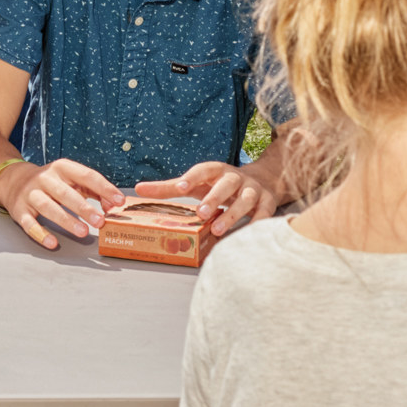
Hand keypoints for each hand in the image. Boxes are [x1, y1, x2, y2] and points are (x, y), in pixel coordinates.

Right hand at [0, 158, 128, 247]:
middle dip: (84, 208)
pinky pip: (29, 223)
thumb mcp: (71, 179)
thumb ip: (94, 190)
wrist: (14, 180)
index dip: (104, 188)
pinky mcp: (19, 210)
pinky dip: (40, 233)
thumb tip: (112, 205)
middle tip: (100, 221)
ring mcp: (31, 194)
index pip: (86, 175)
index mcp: (62, 168)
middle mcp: (45, 178)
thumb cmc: (51, 182)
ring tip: (83, 232)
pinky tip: (53, 242)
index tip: (119, 201)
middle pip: (66, 193)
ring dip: (66, 220)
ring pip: (48, 207)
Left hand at [142, 161, 275, 237]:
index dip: (192, 177)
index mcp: (216, 171)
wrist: (262, 181)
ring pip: (246, 200)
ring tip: (218, 230)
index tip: (181, 188)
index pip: (204, 170)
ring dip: (233, 214)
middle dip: (214, 197)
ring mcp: (253, 190)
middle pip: (227, 183)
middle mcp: (236, 178)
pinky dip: (256, 224)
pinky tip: (246, 236)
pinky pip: (264, 214)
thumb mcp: (197, 184)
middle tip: (201, 213)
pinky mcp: (268, 204)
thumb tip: (138, 189)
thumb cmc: (219, 186)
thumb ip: (169, 188)